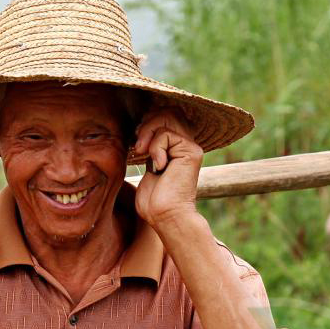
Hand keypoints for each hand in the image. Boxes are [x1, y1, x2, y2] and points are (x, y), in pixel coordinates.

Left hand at [130, 107, 203, 227]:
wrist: (165, 217)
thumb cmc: (153, 201)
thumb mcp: (148, 168)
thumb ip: (150, 148)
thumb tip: (140, 133)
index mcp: (178, 147)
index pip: (166, 115)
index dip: (149, 121)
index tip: (137, 142)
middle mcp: (187, 144)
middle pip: (168, 111)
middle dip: (147, 123)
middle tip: (138, 146)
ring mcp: (191, 147)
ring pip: (167, 117)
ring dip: (149, 132)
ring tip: (143, 151)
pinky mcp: (191, 152)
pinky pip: (167, 134)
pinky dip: (155, 147)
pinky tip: (157, 166)